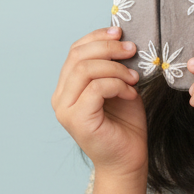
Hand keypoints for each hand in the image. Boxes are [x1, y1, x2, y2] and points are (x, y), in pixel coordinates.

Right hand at [51, 27, 147, 176]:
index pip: (75, 51)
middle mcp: (60, 98)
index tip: (121, 33)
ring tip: (134, 78)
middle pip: (78, 56)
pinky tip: (131, 93)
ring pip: (85, 70)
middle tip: (132, 50)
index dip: (97, 37)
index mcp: (67, 87)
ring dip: (115, 68)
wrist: (128, 160)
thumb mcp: (119, 87)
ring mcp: (65, 110)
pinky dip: (118, 85)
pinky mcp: (77, 119)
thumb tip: (120, 38)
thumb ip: (112, 66)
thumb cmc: (125, 125)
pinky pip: (96, 88)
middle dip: (108, 48)